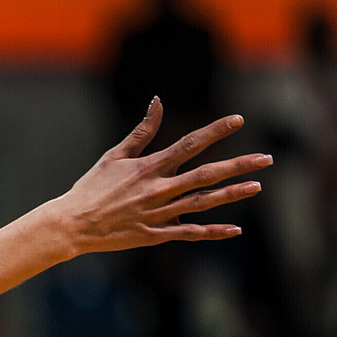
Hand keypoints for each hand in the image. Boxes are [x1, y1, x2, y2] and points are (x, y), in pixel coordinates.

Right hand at [51, 99, 268, 254]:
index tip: (239, 120)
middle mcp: (158, 189)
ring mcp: (158, 213)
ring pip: (203, 202)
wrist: (70, 224)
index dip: (216, 131)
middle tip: (266, 159)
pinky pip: (189, 233)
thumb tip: (158, 102)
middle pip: (206, 174)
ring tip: (256, 186)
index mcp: (149, 167)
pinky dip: (212, 231)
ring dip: (231, 194)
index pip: (190, 144)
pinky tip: (234, 229)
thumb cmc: (91, 188)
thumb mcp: (114, 155)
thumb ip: (142, 130)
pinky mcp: (154, 234)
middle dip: (238, 165)